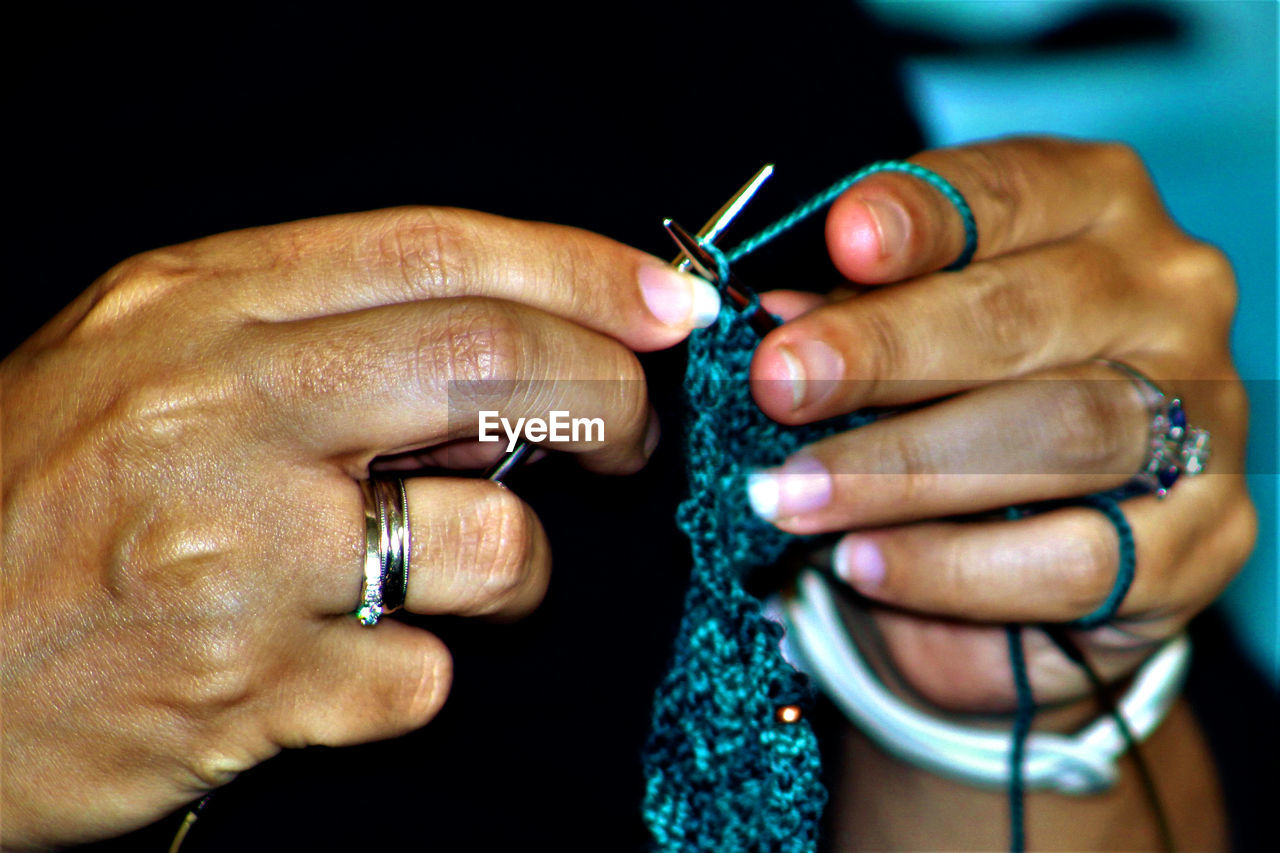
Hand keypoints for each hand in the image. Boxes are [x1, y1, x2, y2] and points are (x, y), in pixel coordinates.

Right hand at [0, 207, 716, 847]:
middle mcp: (222, 411)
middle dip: (609, 397)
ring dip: (525, 566)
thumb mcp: (148, 357)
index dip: (579, 269)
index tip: (665, 303)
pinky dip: (429, 673)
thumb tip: (505, 344)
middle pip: (492, 364)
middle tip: (633, 435)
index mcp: (197, 308)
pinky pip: (425, 679)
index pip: (435, 253)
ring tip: (475, 575)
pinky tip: (363, 659)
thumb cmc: (40, 498)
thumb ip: (313, 329)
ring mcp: (238, 553)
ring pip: (492, 539)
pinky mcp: (250, 688)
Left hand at [745, 137, 1255, 710]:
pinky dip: (955, 566)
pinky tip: (867, 562)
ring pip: (1052, 432)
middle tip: (779, 386)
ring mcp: (1204, 411)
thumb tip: (777, 316)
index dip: (922, 217)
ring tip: (795, 496)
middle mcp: (1167, 293)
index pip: (1007, 192)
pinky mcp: (1208, 532)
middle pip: (1019, 315)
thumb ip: (857, 314)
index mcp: (1095, 206)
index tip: (842, 241)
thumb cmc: (969, 398)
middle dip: (881, 353)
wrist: (1054, 541)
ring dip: (901, 470)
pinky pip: (1077, 557)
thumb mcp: (908, 331)